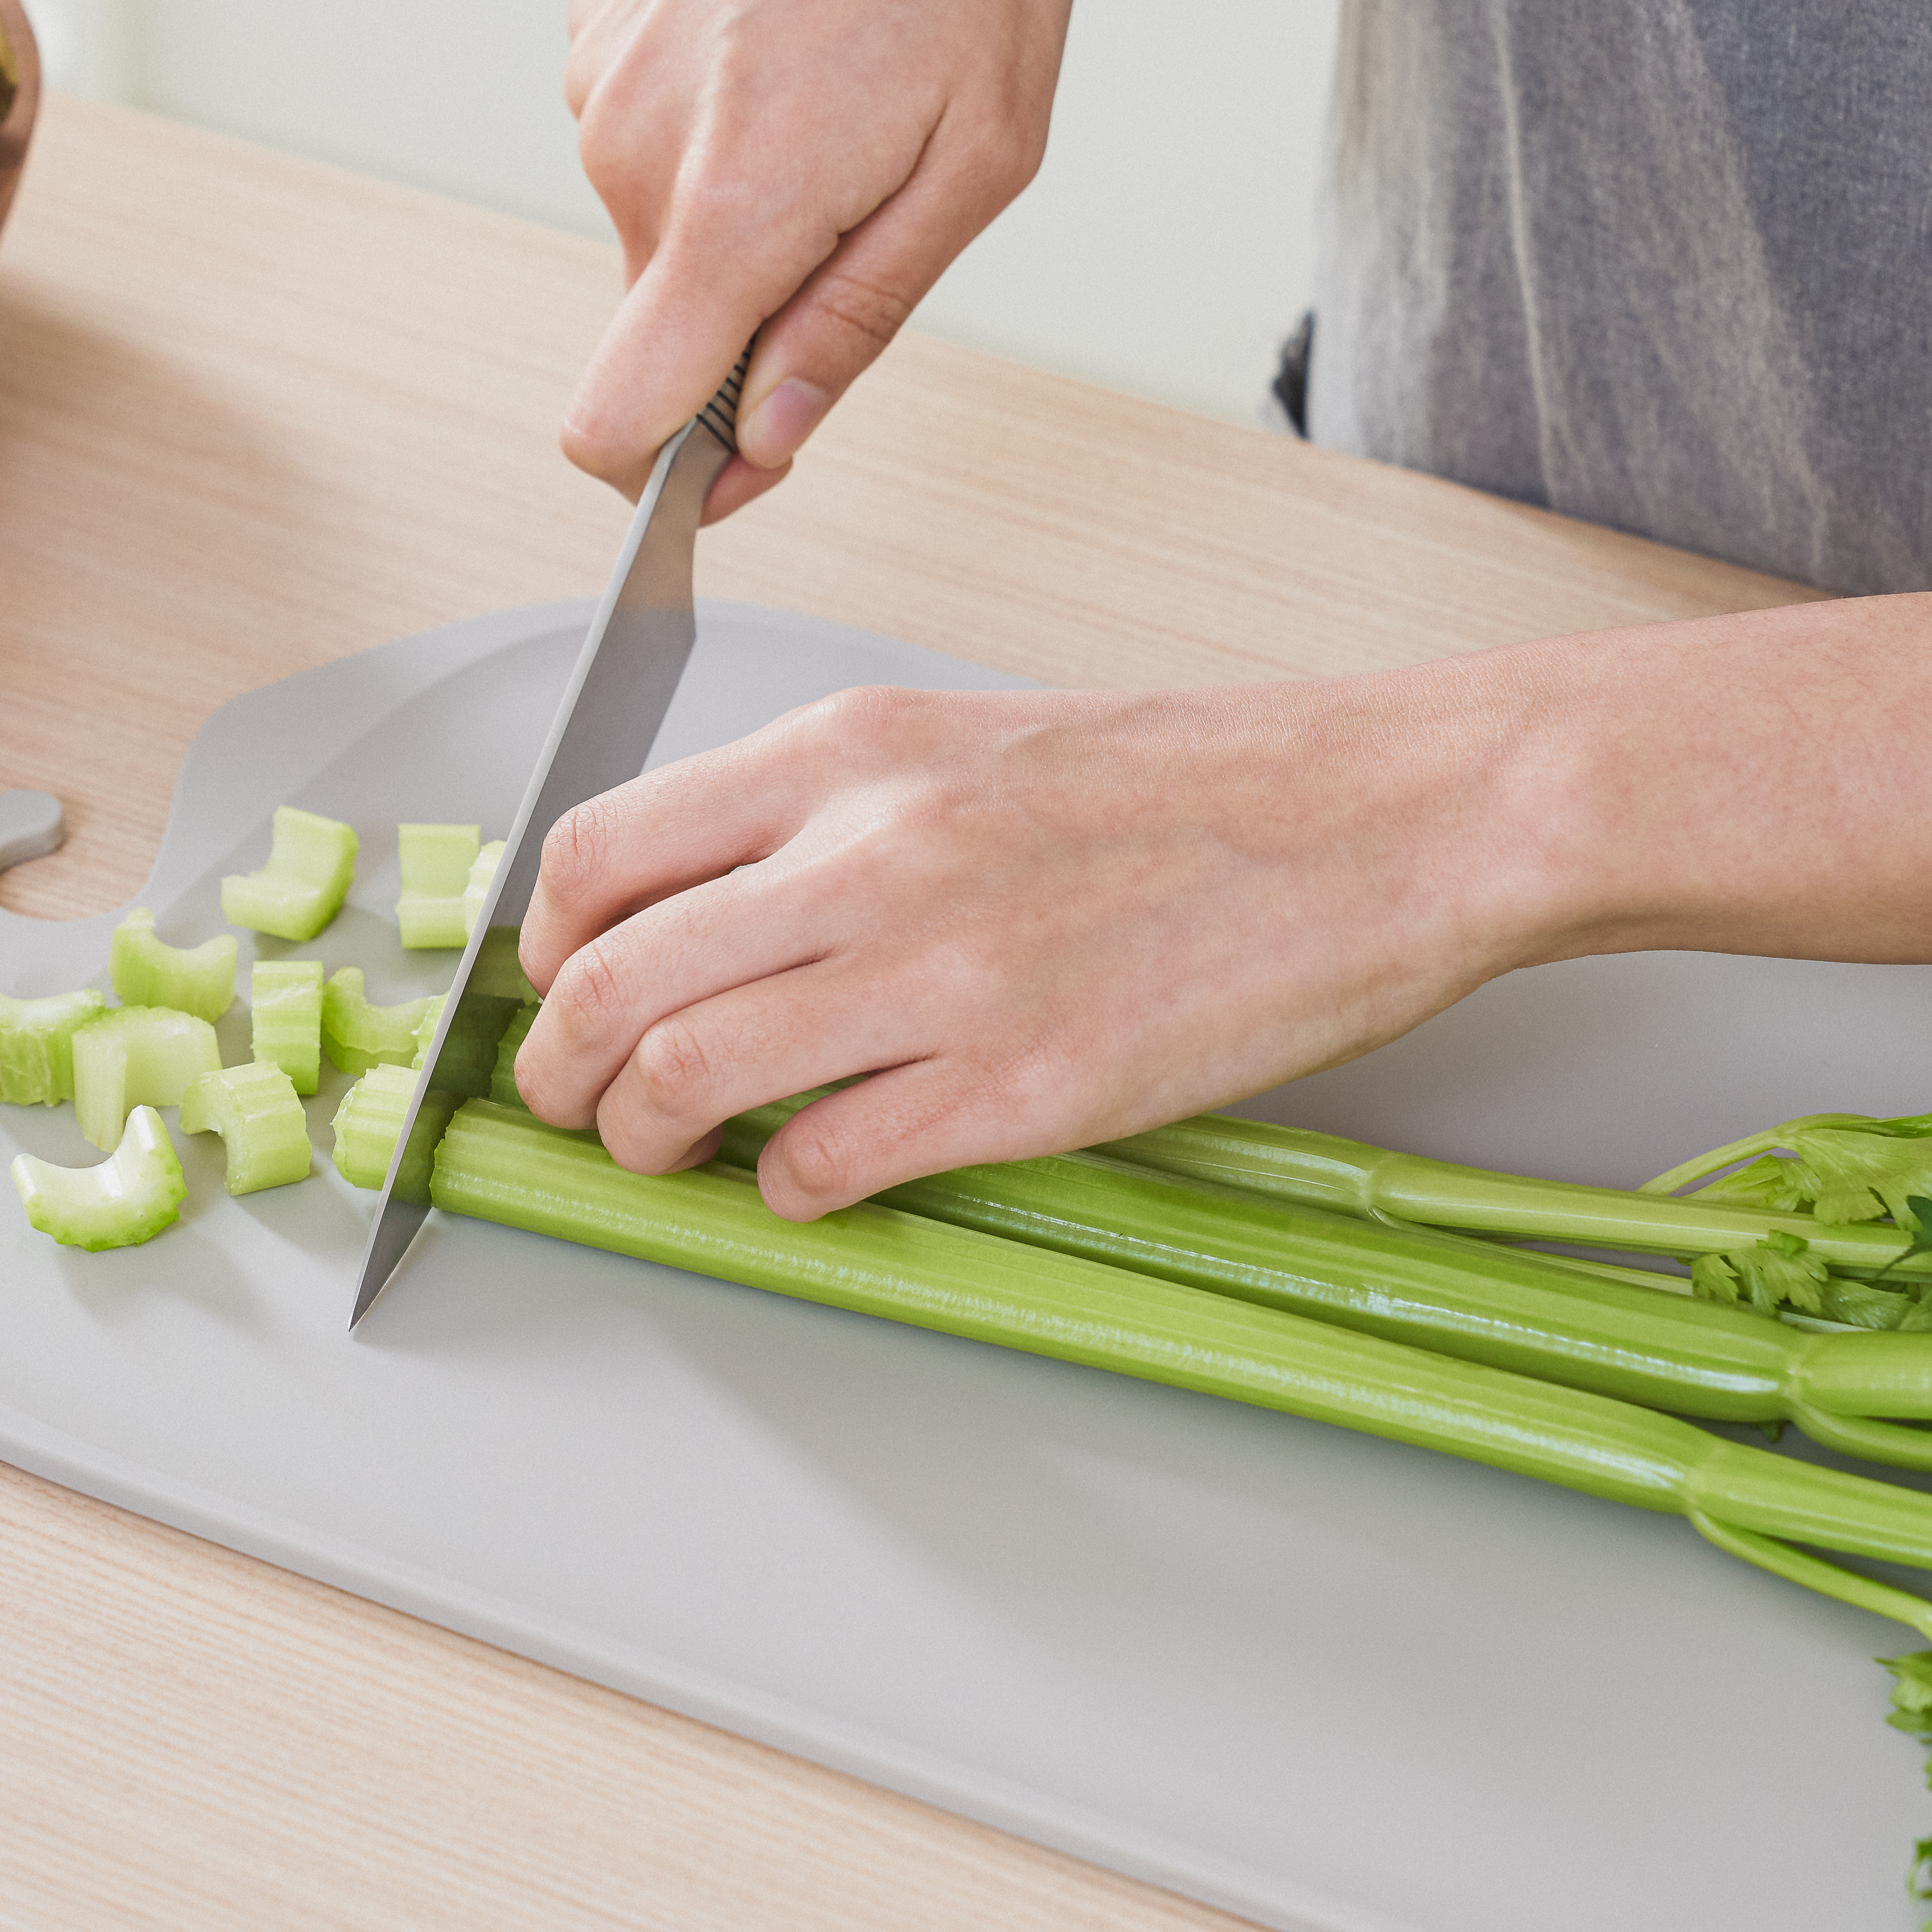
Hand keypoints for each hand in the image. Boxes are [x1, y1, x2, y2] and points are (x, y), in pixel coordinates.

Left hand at [512, 678, 1561, 1216]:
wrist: (1381, 816)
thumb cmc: (1198, 781)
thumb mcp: (967, 741)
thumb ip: (826, 814)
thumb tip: (707, 907)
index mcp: (852, 752)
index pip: (601, 851)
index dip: (550, 946)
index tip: (562, 989)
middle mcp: (871, 853)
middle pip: (611, 982)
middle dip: (558, 1070)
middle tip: (572, 1104)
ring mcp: (942, 977)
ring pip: (686, 1077)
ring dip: (644, 1138)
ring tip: (665, 1152)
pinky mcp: (1023, 1088)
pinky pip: (824, 1162)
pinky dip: (784, 1190)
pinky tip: (806, 1179)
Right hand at [559, 0, 1120, 518]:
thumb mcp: (981, 157)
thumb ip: (862, 316)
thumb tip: (778, 434)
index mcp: (731, 207)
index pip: (612, 423)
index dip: (666, 479)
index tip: (731, 469)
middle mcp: (630, 148)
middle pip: (661, 318)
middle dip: (753, 298)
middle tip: (870, 184)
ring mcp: (597, 74)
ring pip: (660, 216)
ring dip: (745, 190)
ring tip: (843, 74)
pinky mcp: (593, 14)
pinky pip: (649, 125)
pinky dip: (719, 111)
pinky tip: (795, 21)